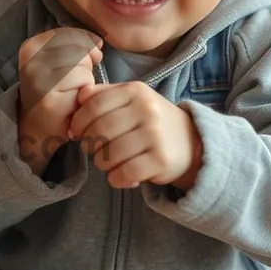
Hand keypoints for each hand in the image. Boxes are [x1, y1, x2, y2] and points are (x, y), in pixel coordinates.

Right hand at [17, 28, 102, 156]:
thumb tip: (98, 44)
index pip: (69, 33)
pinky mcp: (49, 97)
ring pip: (82, 64)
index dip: (85, 45)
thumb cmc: (55, 90)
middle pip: (78, 48)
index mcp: (31, 46)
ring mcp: (38, 79)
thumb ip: (77, 44)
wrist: (39, 126)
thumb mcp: (60, 60)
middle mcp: (30, 60)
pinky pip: (83, 81)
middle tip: (72, 83)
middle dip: (84, 65)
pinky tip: (73, 100)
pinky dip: (85, 91)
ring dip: (85, 79)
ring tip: (72, 91)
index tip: (82, 62)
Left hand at [70, 82, 202, 190]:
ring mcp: (155, 135)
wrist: (192, 142)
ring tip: (109, 163)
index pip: (92, 106)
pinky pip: (124, 173)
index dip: (78, 123)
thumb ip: (102, 94)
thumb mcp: (130, 99)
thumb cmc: (150, 121)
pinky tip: (121, 175)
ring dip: (102, 164)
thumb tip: (78, 98)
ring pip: (109, 155)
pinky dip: (116, 179)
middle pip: (98, 131)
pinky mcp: (161, 160)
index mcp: (135, 90)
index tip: (78, 133)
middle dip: (89, 145)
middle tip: (94, 151)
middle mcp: (146, 110)